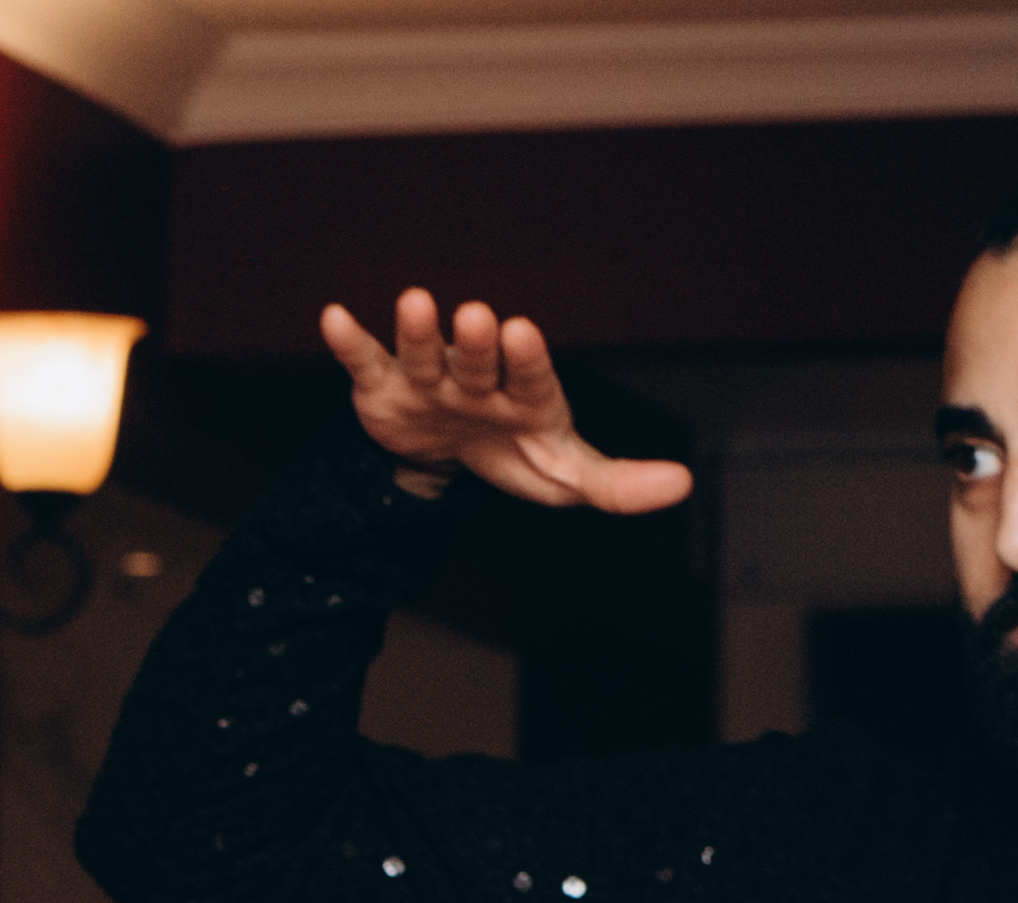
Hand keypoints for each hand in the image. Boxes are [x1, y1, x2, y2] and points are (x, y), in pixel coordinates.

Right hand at [315, 290, 697, 515]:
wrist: (449, 458)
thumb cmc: (517, 453)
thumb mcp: (568, 476)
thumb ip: (618, 483)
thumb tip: (683, 485)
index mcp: (525, 393)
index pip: (530, 372)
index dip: (525, 356)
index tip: (523, 331)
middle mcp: (478, 376)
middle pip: (479, 356)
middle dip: (478, 340)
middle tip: (478, 316)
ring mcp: (430, 377)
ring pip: (424, 350)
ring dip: (418, 330)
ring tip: (416, 301)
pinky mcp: (386, 386)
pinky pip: (366, 361)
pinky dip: (350, 342)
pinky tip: (334, 318)